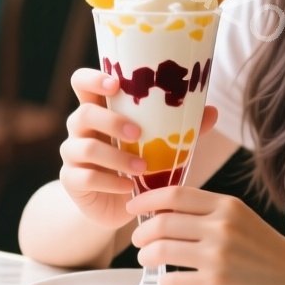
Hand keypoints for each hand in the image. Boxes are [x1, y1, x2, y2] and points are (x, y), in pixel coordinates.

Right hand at [59, 68, 216, 229]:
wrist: (116, 206)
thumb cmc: (138, 164)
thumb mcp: (158, 144)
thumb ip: (182, 128)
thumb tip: (212, 111)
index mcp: (100, 109)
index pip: (82, 82)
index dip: (94, 78)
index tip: (116, 83)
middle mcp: (81, 128)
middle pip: (84, 113)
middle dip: (112, 121)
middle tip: (139, 133)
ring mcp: (72, 154)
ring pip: (84, 148)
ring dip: (116, 157)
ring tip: (143, 168)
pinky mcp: (72, 181)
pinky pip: (85, 178)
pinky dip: (110, 183)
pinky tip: (128, 187)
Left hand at [126, 186, 284, 284]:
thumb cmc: (270, 252)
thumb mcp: (243, 219)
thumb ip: (211, 213)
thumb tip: (168, 212)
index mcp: (227, 206)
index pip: (174, 194)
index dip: (146, 199)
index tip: (132, 206)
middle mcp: (220, 227)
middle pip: (162, 222)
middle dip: (141, 232)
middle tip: (138, 240)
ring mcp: (217, 256)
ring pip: (161, 250)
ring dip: (146, 256)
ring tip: (147, 260)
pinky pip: (172, 280)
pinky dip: (163, 280)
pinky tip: (168, 281)